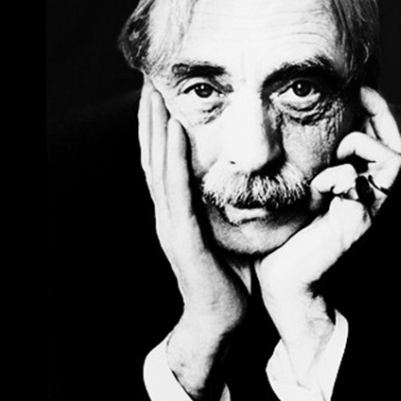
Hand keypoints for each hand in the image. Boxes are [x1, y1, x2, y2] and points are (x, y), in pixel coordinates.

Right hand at [139, 78, 246, 397]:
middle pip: (153, 154)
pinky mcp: (180, 236)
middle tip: (149, 76)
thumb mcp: (232, 232)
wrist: (222, 323)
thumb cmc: (232, 279)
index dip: (160, 124)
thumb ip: (232, 206)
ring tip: (155, 91)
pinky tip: (172, 131)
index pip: (165, 159)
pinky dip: (171, 157)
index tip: (162, 89)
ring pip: (157, 165)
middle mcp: (167, 212)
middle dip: (151, 114)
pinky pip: (174, 190)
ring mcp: (169, 223)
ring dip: (155, 126)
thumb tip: (252, 179)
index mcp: (178, 210)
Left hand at [255, 87, 400, 377]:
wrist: (277, 277)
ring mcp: (366, 207)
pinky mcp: (355, 221)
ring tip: (333, 151)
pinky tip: (318, 184)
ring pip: (392, 158)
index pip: (383, 137)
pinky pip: (360, 183)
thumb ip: (306, 158)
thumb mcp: (294, 184)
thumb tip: (293, 118)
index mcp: (356, 182)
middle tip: (358, 98)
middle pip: (397, 144)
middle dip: (379, 116)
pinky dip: (340, 176)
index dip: (377, 110)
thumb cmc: (280, 230)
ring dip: (361, 144)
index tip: (358, 88)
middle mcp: (368, 193)